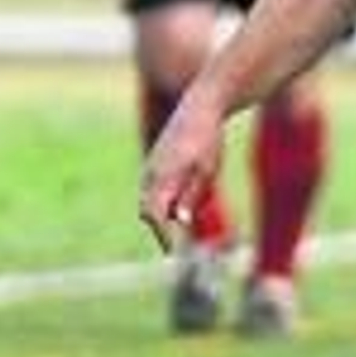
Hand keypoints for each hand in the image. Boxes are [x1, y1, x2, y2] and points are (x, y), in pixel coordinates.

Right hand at [138, 95, 224, 251]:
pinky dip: (161, 201)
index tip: (171, 250)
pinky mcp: (153, 161)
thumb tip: (180, 221)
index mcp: (164, 175)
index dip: (161, 235)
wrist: (201, 106)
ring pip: (147, 200)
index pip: (154, 214)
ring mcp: (149, 165)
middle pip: (146, 210)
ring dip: (159, 215)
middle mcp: (151, 171)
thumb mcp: (207, 170)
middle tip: (172, 245)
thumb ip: (193, 195)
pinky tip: (179, 201)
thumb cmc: (209, 139)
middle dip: (158, 229)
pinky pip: (151, 189)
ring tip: (177, 223)